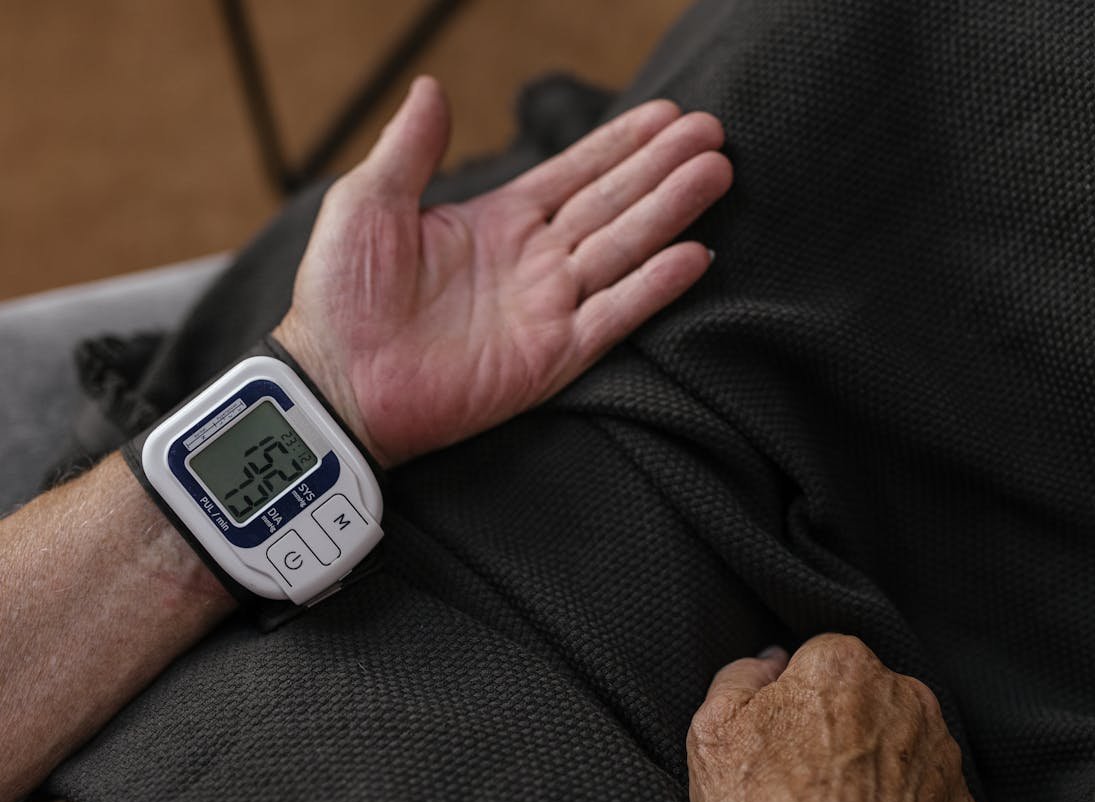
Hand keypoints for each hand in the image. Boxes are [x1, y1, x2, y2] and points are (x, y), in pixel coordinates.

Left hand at [275, 76, 731, 465]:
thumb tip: (433, 86)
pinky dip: (654, 287)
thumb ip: (410, 148)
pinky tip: (694, 256)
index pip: (576, 173)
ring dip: (671, 211)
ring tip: (717, 174)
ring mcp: (548, 308)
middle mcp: (533, 261)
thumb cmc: (340, 296)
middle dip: (664, 168)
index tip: (667, 115)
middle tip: (714, 134)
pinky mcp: (552, 356)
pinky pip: (614, 315)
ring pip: (624, 248)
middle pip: (614, 203)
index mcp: (497, 222)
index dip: (622, 143)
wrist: (336, 381)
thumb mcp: (367, 202)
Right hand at [687, 634, 979, 801]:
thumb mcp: (714, 733)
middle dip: (842, 721)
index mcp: (844, 666)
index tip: (783, 731)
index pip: (820, 657)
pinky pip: (929, 793)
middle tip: (806, 771)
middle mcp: (905, 697)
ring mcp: (941, 754)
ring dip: (878, 762)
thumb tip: (769, 662)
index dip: (797, 694)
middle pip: (867, 695)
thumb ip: (739, 677)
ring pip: (904, 741)